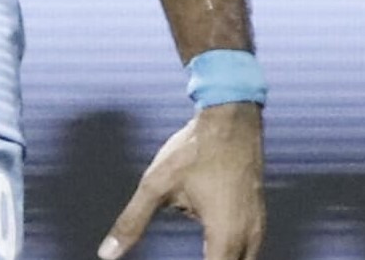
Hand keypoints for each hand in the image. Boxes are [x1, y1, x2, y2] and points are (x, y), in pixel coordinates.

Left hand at [98, 102, 264, 259]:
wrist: (231, 119)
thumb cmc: (193, 151)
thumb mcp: (156, 186)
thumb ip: (132, 223)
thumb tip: (106, 254)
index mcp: (225, 237)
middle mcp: (249, 238)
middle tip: (190, 257)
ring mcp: (258, 227)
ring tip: (199, 254)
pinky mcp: (258, 217)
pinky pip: (248, 250)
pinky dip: (230, 255)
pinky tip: (211, 250)